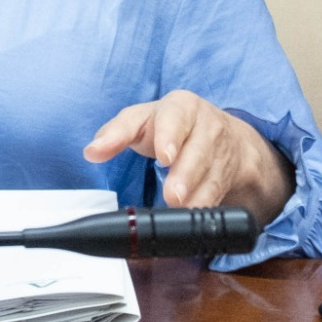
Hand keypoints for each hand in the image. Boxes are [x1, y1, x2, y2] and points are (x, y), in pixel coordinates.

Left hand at [83, 90, 294, 223]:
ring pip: (211, 173)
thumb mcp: (141, 121)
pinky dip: (207, 204)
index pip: (173, 117)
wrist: (221, 134)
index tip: (163, 156)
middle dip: (185, 173)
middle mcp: (206, 125)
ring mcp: (221, 150)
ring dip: (197, 193)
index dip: (169, 137)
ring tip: (182, 207)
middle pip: (197, 149)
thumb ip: (115, 133)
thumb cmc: (169, 126)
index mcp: (181, 106)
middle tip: (172, 195)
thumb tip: (92, 151)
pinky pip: (219, 190)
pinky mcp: (229, 173)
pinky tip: (196, 216)